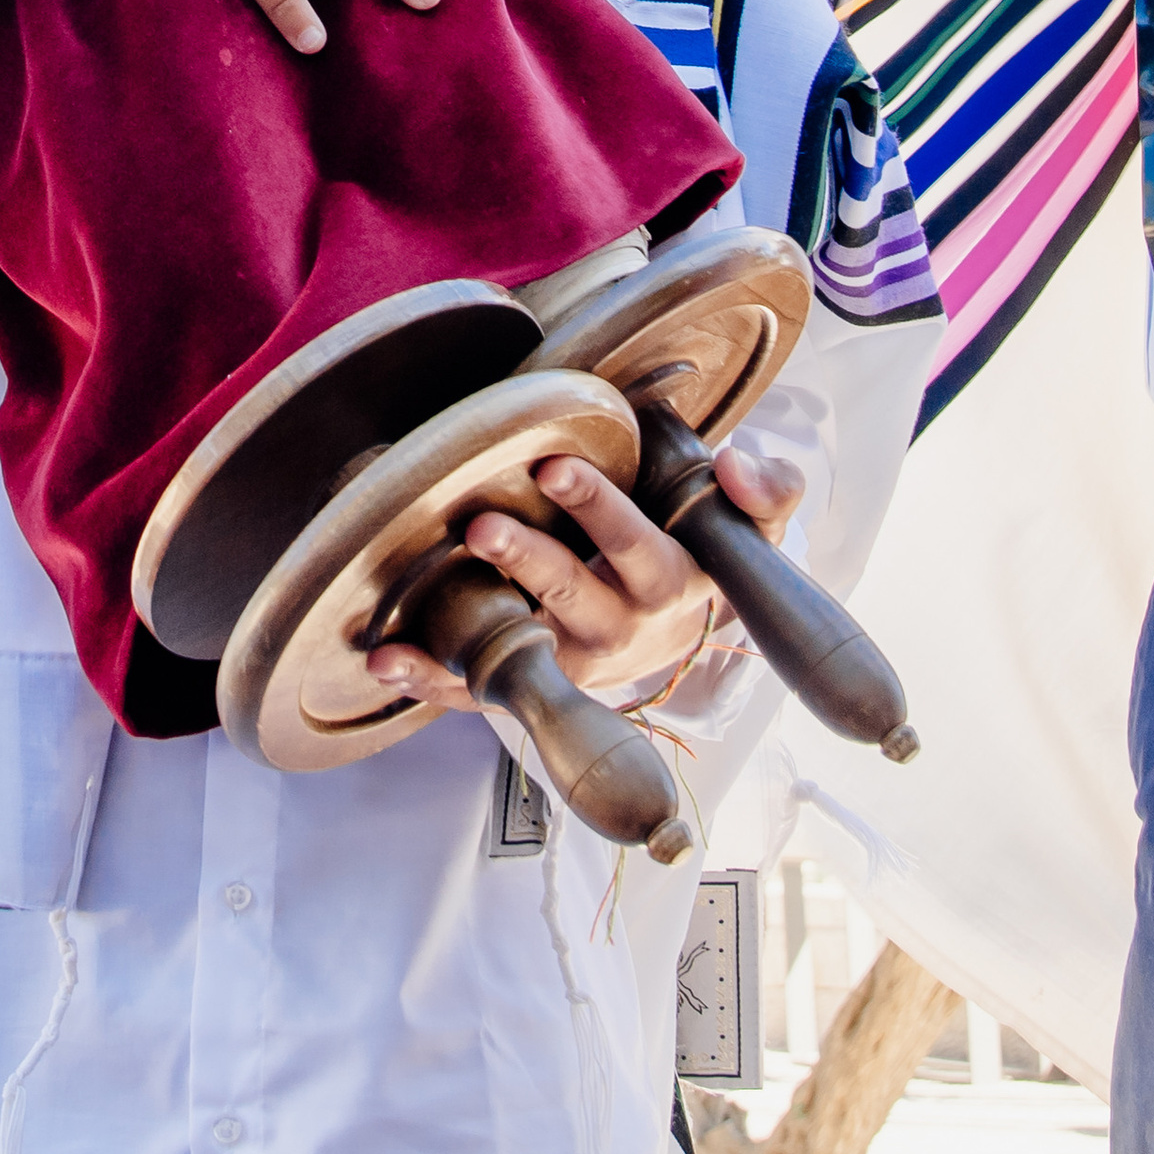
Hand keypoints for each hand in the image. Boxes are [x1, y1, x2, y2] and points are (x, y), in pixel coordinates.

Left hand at [363, 434, 803, 705]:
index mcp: (667, 581)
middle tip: (480, 524)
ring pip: (521, 645)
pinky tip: (387, 658)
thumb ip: (766, 492)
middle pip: (571, 594)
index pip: (636, 542)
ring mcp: (567, 660)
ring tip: (428, 595)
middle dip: (527, 559)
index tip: (553, 464)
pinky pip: (476, 689)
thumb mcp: (747, 530)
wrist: (673, 630)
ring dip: (471, 626)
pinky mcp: (529, 685)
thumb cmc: (696, 553)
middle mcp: (616, 626)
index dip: (599, 507)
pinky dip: (430, 678)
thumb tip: (738, 464)